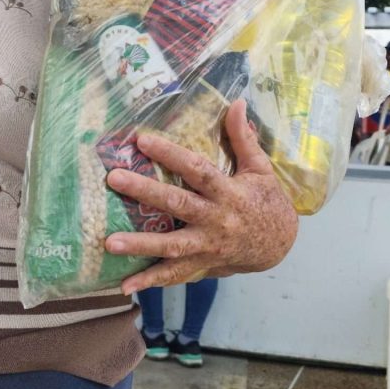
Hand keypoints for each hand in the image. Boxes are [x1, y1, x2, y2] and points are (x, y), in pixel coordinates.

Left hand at [104, 98, 298, 294]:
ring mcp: (208, 246)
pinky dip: (150, 281)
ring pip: (171, 246)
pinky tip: (125, 285)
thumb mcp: (260, 169)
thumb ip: (243, 138)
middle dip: (144, 191)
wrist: (281, 245)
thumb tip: (236, 103)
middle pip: (177, 204)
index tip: (141, 140)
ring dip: (140, 245)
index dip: (170, 154)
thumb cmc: (266, 202)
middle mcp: (216, 219)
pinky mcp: (203, 265)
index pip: (196, 169)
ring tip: (109, 242)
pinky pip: (174, 275)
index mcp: (228, 192)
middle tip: (113, 179)